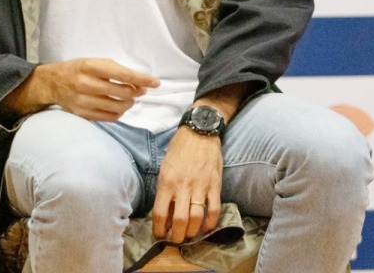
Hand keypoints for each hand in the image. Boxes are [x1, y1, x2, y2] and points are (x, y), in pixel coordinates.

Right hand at [1, 58, 159, 121]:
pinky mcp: (82, 114)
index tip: (156, 82)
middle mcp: (86, 83)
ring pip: (118, 107)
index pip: (123, 75)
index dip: (142, 79)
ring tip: (128, 99)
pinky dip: (119, 113)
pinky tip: (117, 106)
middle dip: (137, 92)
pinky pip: (109, 118)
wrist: (53, 83)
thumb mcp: (94, 62)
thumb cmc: (79, 69)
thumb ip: (116, 71)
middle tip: (139, 90)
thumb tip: (141, 83)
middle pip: (123, 93)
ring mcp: (83, 100)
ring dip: (129, 103)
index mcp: (90, 66)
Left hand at [151, 127, 222, 243]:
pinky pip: (214, 210)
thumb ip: (165, 188)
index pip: (160, 212)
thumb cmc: (178, 149)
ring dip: (192, 232)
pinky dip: (211, 223)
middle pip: (179, 220)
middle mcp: (183, 186)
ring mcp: (200, 186)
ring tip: (188, 236)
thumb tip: (164, 210)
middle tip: (175, 240)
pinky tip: (206, 228)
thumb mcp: (164, 166)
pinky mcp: (215, 185)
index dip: (158, 229)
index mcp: (166, 181)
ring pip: (196, 218)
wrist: (199, 132)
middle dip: (176, 236)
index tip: (159, 235)